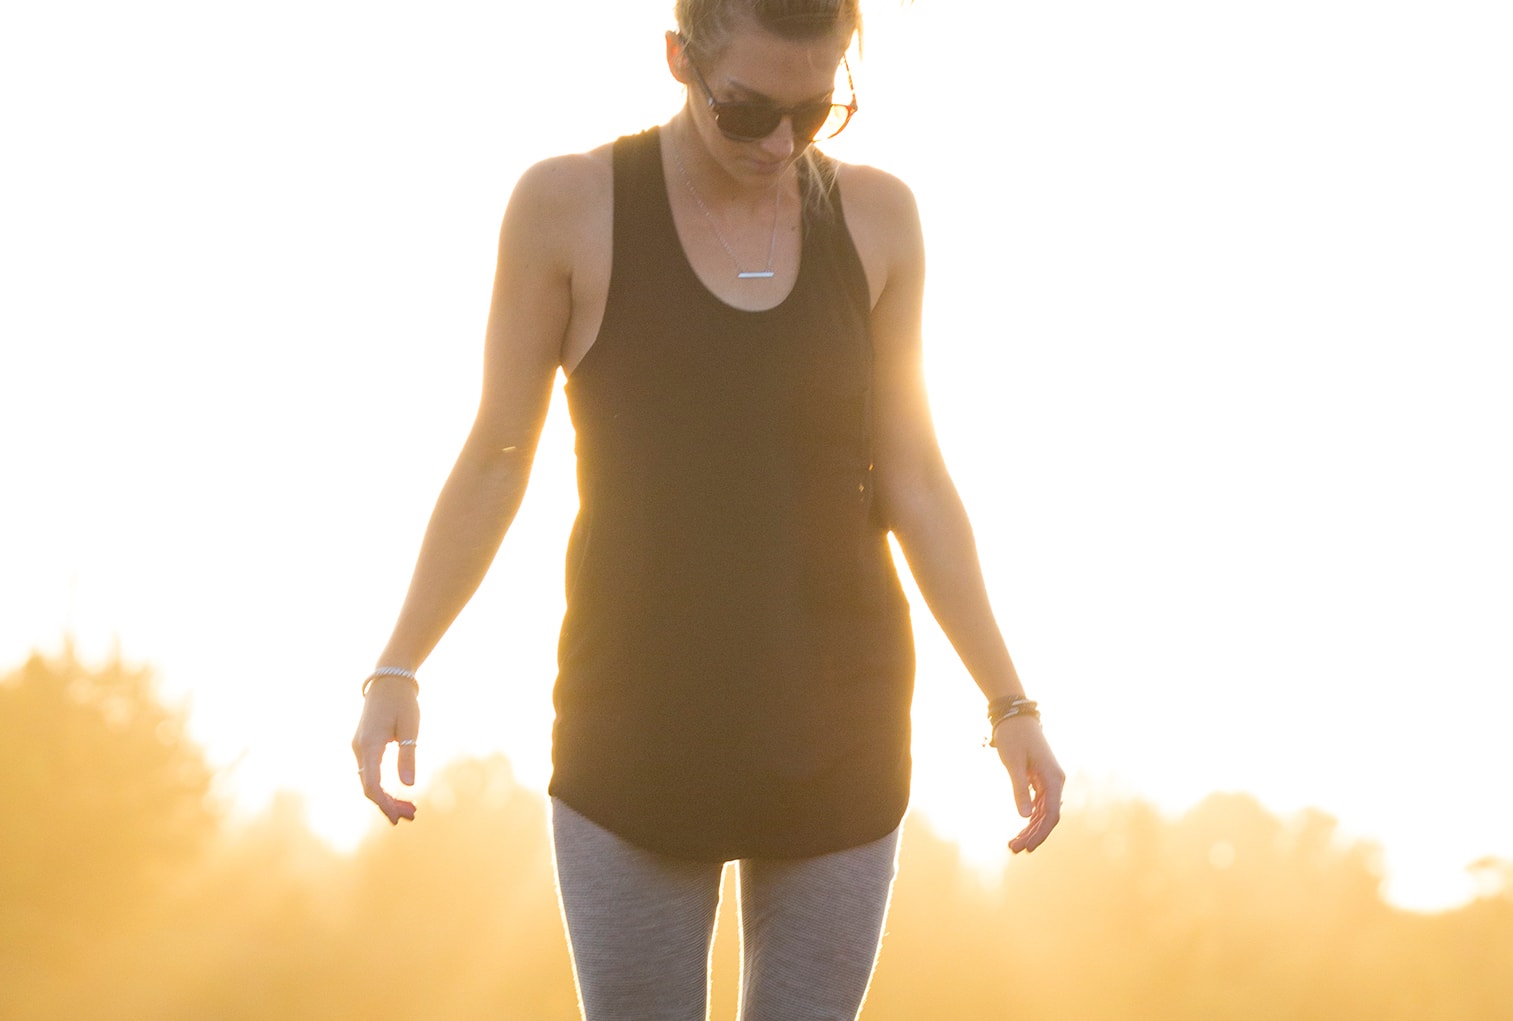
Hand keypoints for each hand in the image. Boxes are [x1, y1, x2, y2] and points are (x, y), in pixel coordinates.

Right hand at [351, 676, 420, 824]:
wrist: (388, 681)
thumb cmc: (402, 703)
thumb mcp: (410, 728)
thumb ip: (408, 755)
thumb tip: (409, 785)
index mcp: (369, 745)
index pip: (372, 784)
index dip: (384, 804)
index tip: (399, 817)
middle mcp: (360, 749)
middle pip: (369, 787)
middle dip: (388, 805)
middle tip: (412, 815)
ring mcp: (360, 748)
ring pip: (368, 781)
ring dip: (386, 798)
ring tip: (409, 809)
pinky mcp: (364, 747)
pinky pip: (370, 773)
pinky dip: (382, 786)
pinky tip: (398, 794)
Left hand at [995, 718, 1064, 853]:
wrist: (1016, 716)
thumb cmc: (1014, 736)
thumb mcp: (1013, 763)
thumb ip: (1019, 789)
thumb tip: (1026, 817)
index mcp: (1053, 778)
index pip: (1051, 815)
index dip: (1040, 833)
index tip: (1027, 848)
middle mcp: (1055, 782)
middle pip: (1048, 817)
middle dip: (1032, 835)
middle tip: (1013, 849)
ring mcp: (1048, 781)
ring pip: (1043, 813)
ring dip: (1030, 829)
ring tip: (1014, 844)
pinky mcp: (1040, 779)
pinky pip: (1039, 804)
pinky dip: (1030, 817)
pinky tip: (1021, 829)